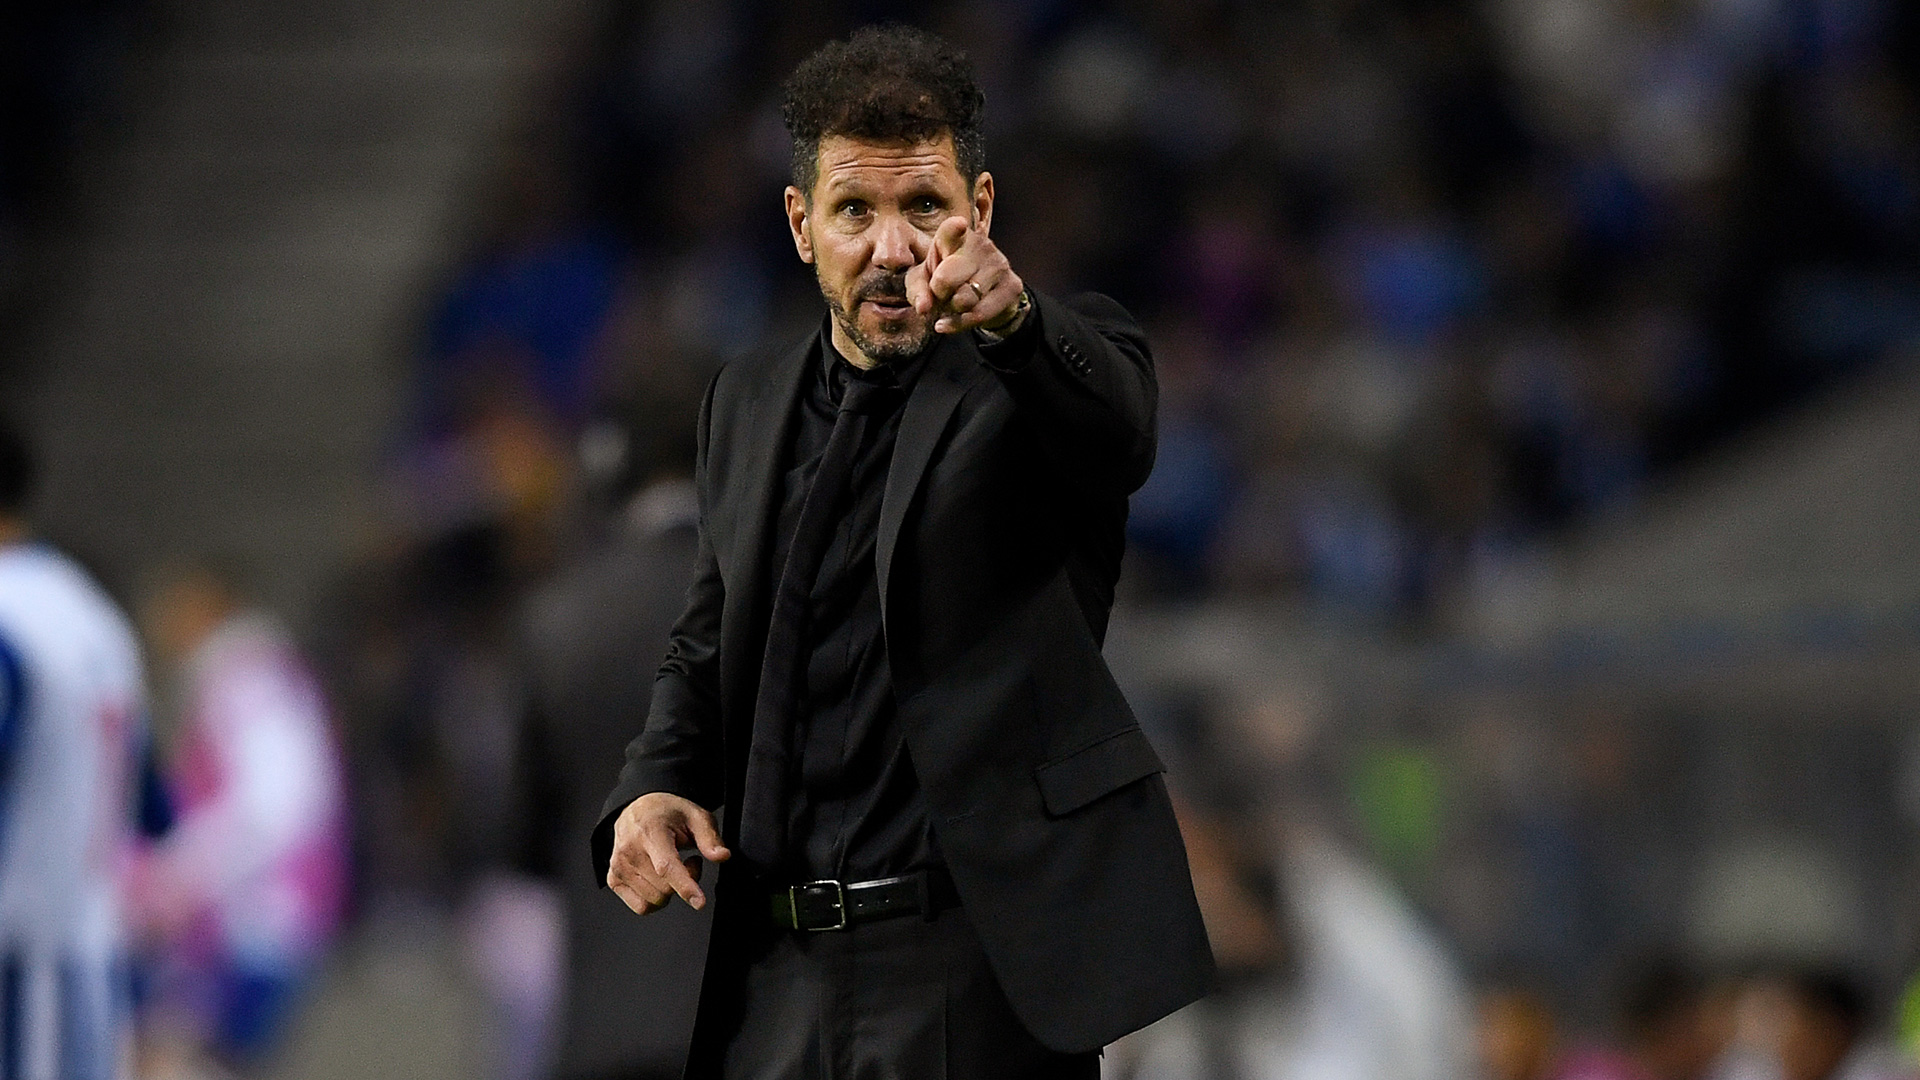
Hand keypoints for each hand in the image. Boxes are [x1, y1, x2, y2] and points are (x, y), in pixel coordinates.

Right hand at [607, 792, 729, 914]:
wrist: (638, 809)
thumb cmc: (667, 814)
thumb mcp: (695, 816)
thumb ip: (710, 837)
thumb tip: (722, 856)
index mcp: (650, 832)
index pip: (666, 866)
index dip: (685, 886)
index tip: (699, 902)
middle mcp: (630, 850)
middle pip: (664, 889)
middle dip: (685, 881)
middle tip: (689, 862)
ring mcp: (619, 866)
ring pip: (655, 901)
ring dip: (670, 890)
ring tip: (672, 867)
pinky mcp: (614, 879)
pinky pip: (641, 907)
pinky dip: (655, 900)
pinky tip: (659, 880)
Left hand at [907, 216, 1026, 334]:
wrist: (983, 295)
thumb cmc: (947, 279)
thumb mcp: (924, 280)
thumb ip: (917, 290)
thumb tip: (923, 308)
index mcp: (955, 236)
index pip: (953, 229)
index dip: (955, 228)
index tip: (959, 225)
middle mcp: (980, 245)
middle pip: (946, 280)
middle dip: (938, 293)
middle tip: (942, 292)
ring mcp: (999, 264)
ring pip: (964, 299)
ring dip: (953, 308)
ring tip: (955, 301)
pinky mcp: (1012, 285)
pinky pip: (980, 314)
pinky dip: (961, 323)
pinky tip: (954, 320)